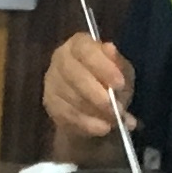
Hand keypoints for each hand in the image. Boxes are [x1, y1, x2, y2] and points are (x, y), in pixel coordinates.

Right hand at [41, 29, 137, 154]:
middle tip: (117, 109)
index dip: (102, 66)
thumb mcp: (121, 71)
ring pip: (71, 97)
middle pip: (74, 75)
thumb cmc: (109, 82)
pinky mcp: (50, 103)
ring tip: (114, 121)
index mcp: (79, 44)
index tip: (119, 84)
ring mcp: (52, 81)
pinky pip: (67, 115)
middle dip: (98, 95)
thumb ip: (118, 63)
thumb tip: (111, 49)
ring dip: (95, 112)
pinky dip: (87, 124)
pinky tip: (102, 128)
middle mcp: (60, 58)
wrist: (94, 108)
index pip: (85, 50)